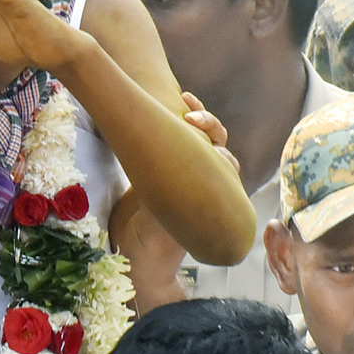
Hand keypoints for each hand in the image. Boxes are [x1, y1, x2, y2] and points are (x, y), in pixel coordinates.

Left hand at [116, 92, 237, 313]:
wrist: (138, 258)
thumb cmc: (133, 222)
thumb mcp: (136, 180)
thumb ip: (141, 156)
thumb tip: (125, 121)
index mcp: (183, 165)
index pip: (198, 131)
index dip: (197, 111)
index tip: (184, 95)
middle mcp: (200, 176)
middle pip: (218, 139)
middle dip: (209, 122)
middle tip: (191, 113)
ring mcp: (210, 192)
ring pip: (227, 158)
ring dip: (218, 143)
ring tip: (199, 133)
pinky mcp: (214, 210)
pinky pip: (229, 186)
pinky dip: (227, 171)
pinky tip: (219, 159)